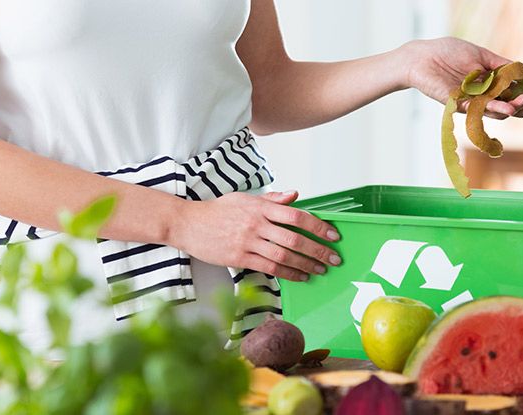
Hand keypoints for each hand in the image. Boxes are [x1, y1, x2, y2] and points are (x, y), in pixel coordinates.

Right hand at [171, 191, 341, 281]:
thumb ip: (272, 199)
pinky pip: (269, 268)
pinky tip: (300, 276)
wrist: (188, 223)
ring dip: (306, 264)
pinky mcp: (240, 258)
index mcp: (261, 207)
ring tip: (320, 269)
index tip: (332, 235)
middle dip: (318, 250)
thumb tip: (295, 195)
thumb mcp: (245, 198)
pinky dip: (288, 273)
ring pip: (284, 256)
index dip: (318, 226)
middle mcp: (257, 224)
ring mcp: (248, 242)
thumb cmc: (217, 210)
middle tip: (334, 258)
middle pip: (295, 239)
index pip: (297, 215)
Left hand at [398, 37, 522, 119]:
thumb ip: (503, 65)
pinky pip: (480, 111)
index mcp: (493, 83)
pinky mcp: (459, 105)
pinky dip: (496, 109)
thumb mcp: (481, 55)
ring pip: (501, 113)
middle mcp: (485, 96)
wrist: (421, 57)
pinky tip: (507, 107)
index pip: (519, 93)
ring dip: (517, 106)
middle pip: (515, 108)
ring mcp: (473, 103)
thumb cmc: (448, 53)